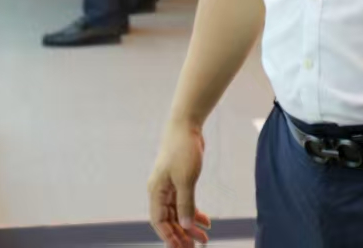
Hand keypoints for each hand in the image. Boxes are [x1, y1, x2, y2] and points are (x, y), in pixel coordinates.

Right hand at [147, 121, 210, 246]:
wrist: (186, 126)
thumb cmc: (182, 150)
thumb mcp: (186, 179)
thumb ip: (185, 204)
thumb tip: (185, 226)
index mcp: (156, 191)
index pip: (159, 222)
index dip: (168, 237)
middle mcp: (160, 191)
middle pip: (169, 220)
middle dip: (181, 235)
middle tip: (195, 247)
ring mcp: (170, 186)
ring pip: (179, 213)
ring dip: (190, 226)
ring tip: (204, 239)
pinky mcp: (180, 181)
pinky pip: (186, 202)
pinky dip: (195, 212)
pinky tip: (206, 221)